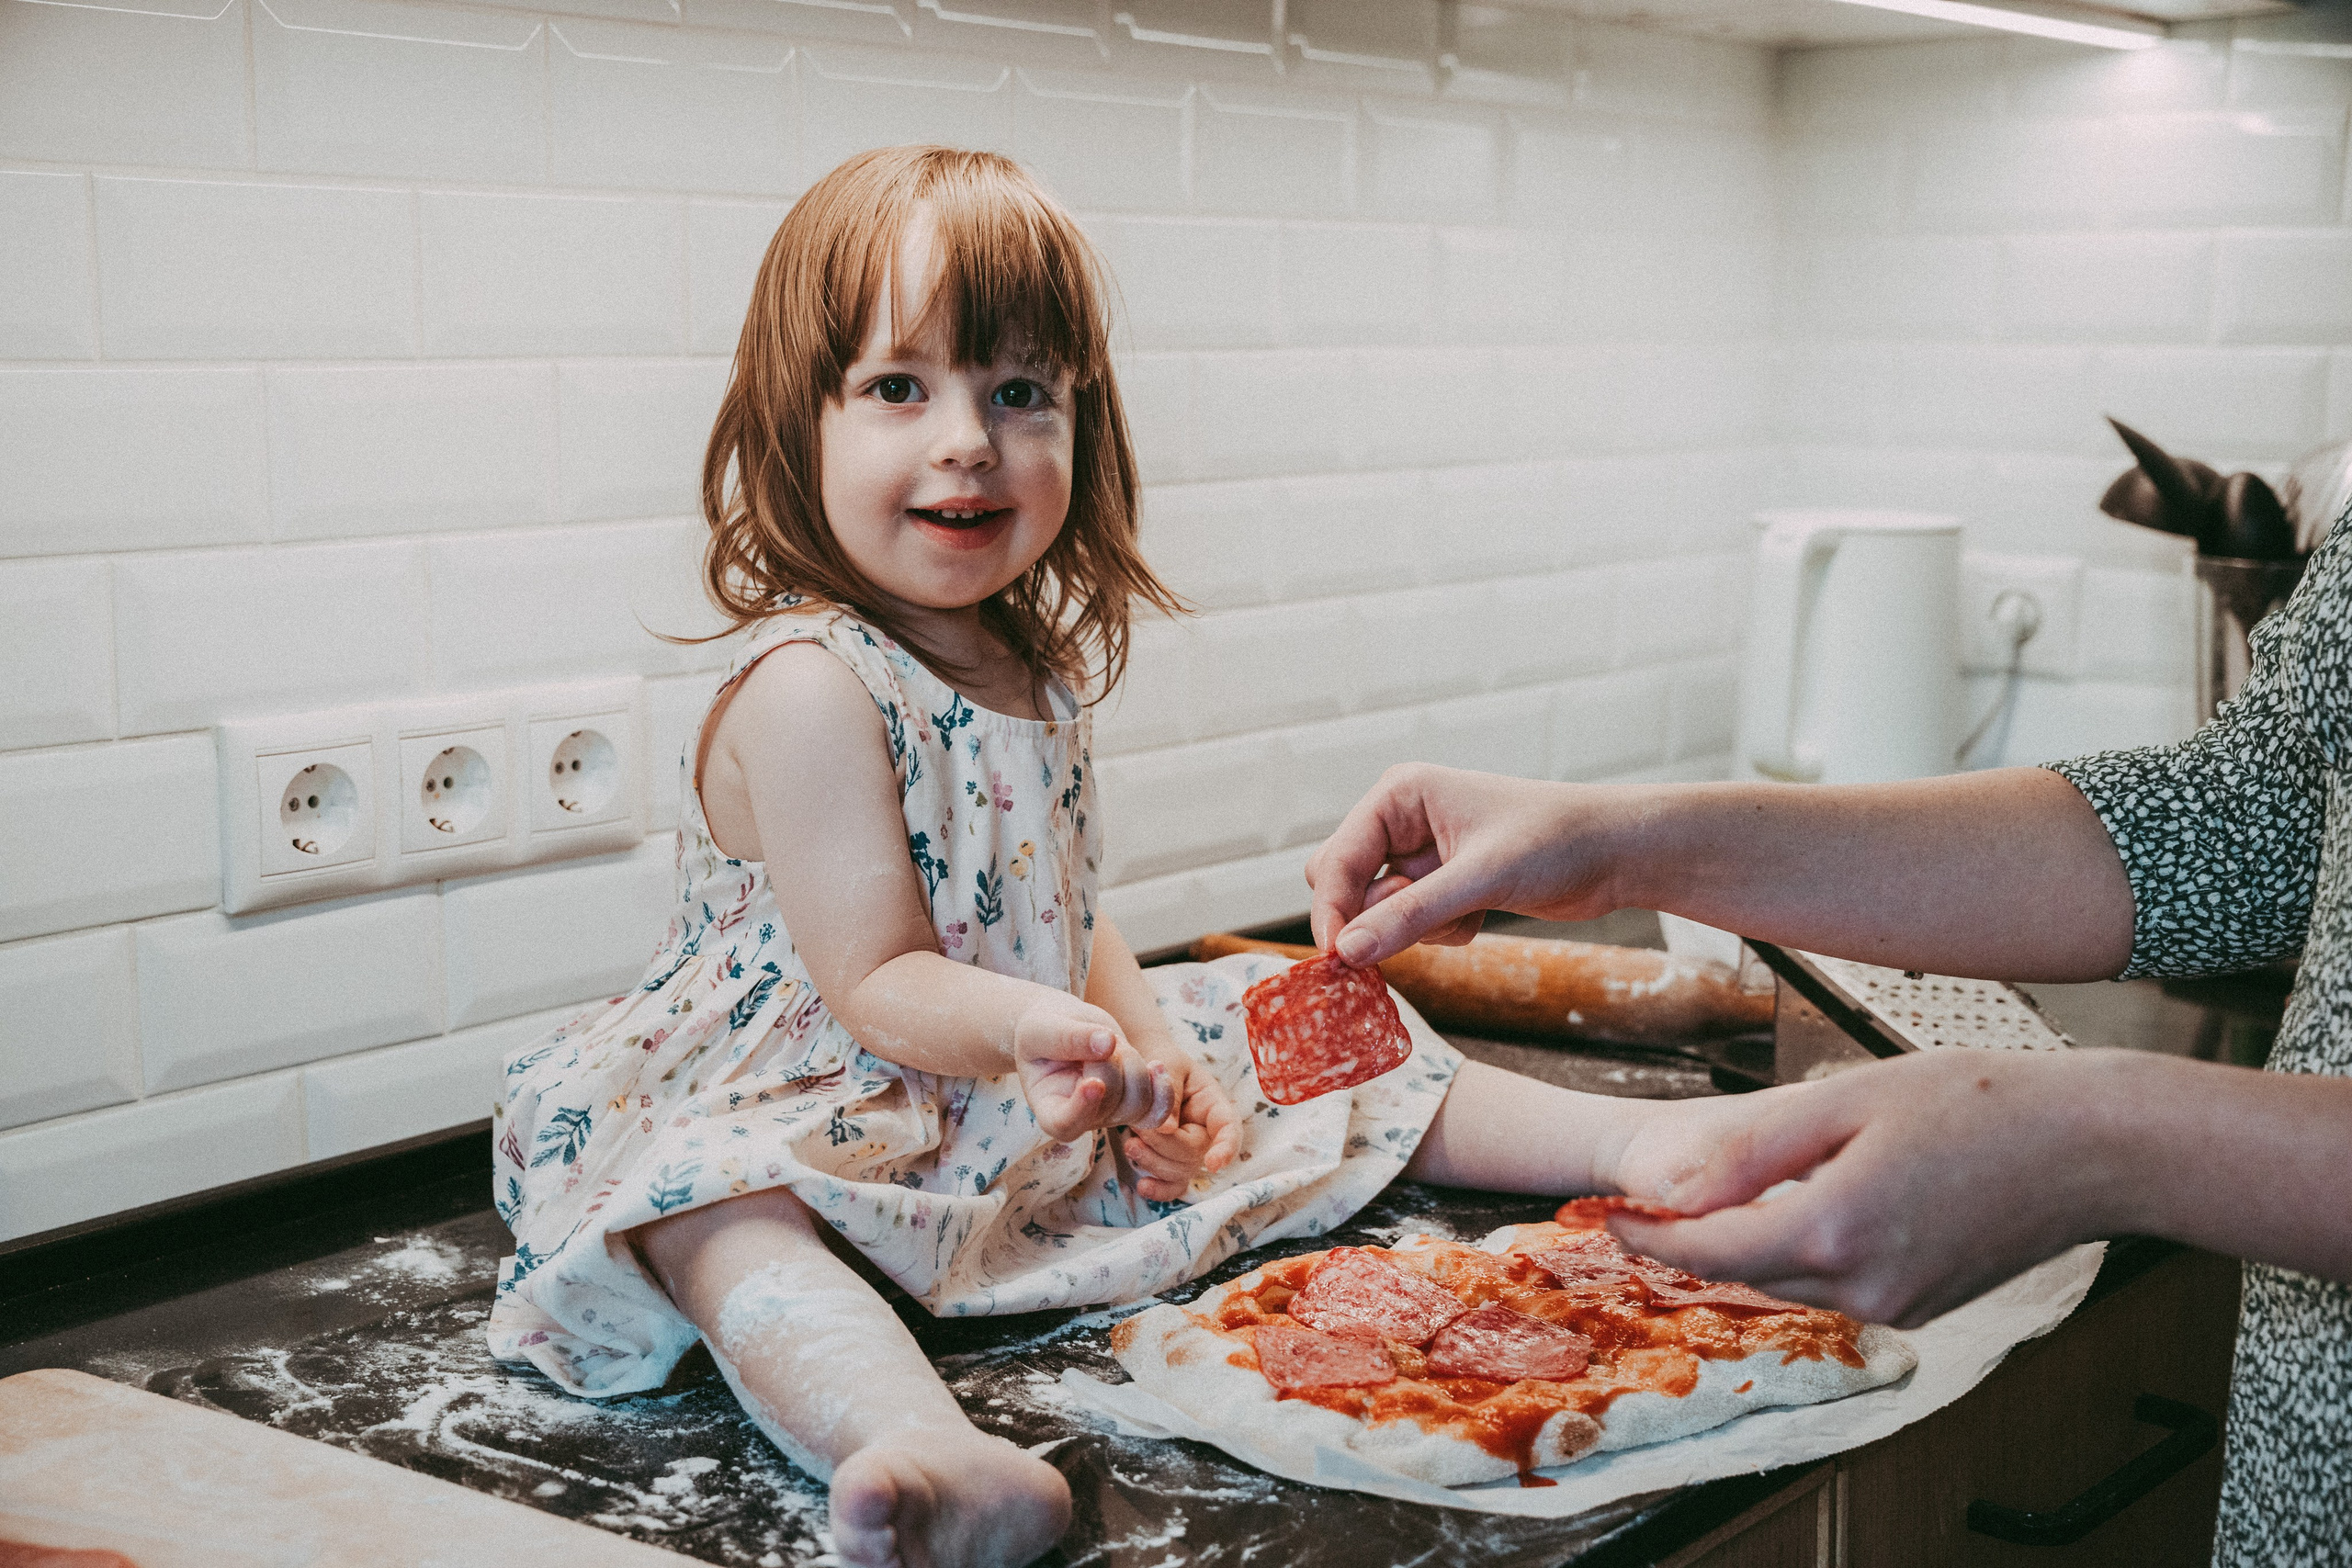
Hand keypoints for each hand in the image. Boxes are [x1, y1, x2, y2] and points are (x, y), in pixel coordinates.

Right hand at [1013, 1000, 1175, 1144]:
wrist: (1063, 1027)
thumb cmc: (1043, 1030)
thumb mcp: (1042, 1028)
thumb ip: (1068, 1037)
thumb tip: (1107, 1044)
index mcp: (1049, 1109)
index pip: (1065, 1124)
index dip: (1082, 1109)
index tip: (1093, 1083)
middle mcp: (1081, 1119)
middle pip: (1111, 1102)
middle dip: (1110, 1063)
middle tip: (1095, 1037)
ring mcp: (1109, 1113)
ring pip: (1138, 1103)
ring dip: (1133, 1065)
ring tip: (1113, 1044)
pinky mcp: (1131, 1103)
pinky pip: (1157, 1110)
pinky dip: (1162, 1088)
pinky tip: (1157, 1066)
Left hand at [1117, 1053, 1242, 1201]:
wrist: (1141, 1066)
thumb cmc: (1159, 1059)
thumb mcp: (1166, 1066)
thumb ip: (1168, 1094)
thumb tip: (1167, 1129)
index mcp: (1212, 1104)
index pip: (1229, 1128)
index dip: (1226, 1148)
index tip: (1213, 1164)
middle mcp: (1206, 1131)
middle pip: (1196, 1154)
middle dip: (1164, 1146)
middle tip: (1139, 1126)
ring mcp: (1190, 1149)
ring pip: (1182, 1172)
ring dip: (1154, 1163)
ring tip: (1130, 1143)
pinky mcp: (1171, 1162)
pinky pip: (1172, 1184)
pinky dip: (1159, 1190)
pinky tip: (1143, 1186)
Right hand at [1306, 765, 1626, 965]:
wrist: (1614, 852)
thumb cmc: (1555, 842)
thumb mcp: (1479, 879)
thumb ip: (1409, 915)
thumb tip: (1347, 952)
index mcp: (1400, 795)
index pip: (1337, 859)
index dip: (1333, 909)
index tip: (1339, 959)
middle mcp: (1402, 820)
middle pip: (1343, 883)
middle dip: (1373, 917)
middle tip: (1408, 936)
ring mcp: (1421, 854)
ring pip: (1377, 910)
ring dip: (1415, 928)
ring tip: (1468, 913)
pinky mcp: (1441, 884)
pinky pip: (1410, 923)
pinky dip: (1440, 932)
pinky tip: (1481, 915)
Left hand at [1603, 1051, 2124, 1328]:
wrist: (2093, 1150)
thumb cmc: (1983, 1104)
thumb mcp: (1848, 1100)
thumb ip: (1754, 1147)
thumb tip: (1675, 1185)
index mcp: (1833, 1230)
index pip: (1704, 1250)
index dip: (1645, 1234)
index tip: (1605, 1214)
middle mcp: (1860, 1285)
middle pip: (1740, 1271)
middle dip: (1691, 1240)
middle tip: (1646, 1203)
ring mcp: (1895, 1304)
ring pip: (1786, 1280)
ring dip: (1749, 1244)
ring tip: (1725, 1193)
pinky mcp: (1920, 1306)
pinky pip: (1835, 1285)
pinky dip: (1806, 1251)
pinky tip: (1812, 1203)